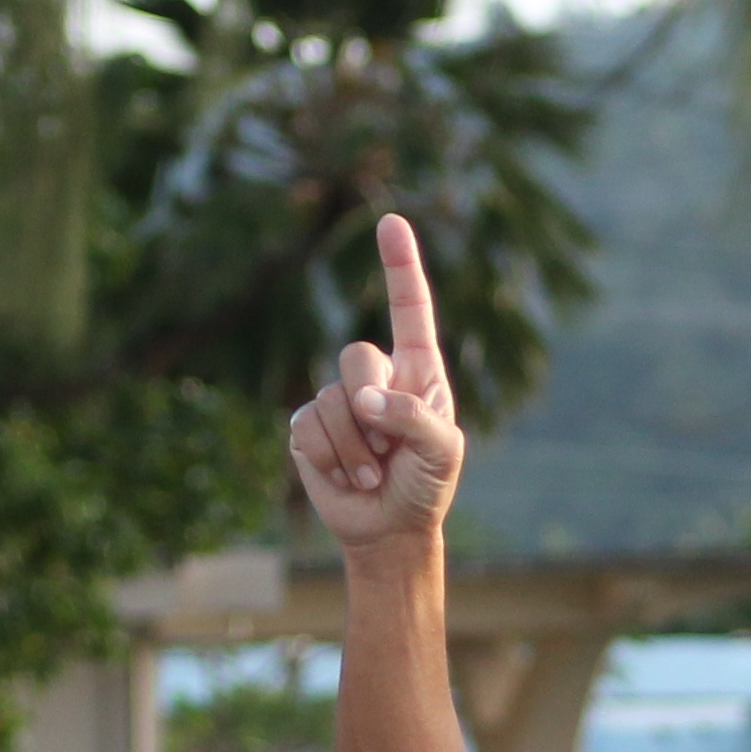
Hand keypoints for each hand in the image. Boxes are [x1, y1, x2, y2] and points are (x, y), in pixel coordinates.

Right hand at [287, 213, 464, 555]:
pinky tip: (348, 477)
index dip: (400, 266)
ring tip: (375, 472)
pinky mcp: (309, 426)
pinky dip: (332, 460)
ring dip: (357, 449)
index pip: (410, 309)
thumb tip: (363, 400)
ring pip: (333, 400)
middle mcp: (377, 376)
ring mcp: (339, 399)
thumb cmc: (426, 485)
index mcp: (418, 371)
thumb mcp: (441, 453)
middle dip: (374, 407)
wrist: (389, 529)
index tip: (391, 222)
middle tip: (392, 449)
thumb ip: (414, 419)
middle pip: (357, 355)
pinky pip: (309, 428)